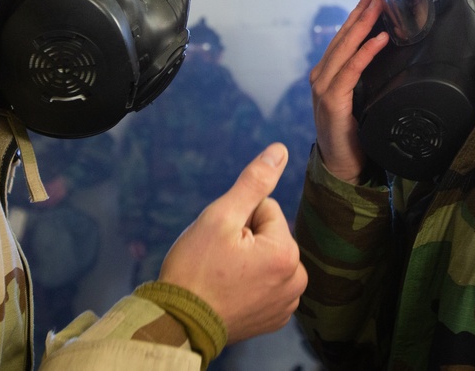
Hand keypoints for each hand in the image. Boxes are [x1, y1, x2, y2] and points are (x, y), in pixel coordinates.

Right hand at [158, 143, 306, 342]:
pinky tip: (228, 293)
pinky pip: (266, 283)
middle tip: (219, 260)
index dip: (238, 219)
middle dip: (244, 240)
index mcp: (286, 253)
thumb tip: (280, 150)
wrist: (178, 323)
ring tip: (222, 278)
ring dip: (246, 261)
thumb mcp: (221, 216)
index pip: (265, 209)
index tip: (221, 242)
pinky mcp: (275, 318)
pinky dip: (249, 284)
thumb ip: (254, 182)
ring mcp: (287, 303)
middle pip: (269, 235)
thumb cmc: (195, 269)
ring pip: (266, 258)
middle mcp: (296, 280)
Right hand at [309, 0, 388, 183]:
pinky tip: (379, 39)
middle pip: (343, 37)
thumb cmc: (355, 134)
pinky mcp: (331, 102)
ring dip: (363, 25)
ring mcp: (323, 88)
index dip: (358, 15)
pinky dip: (365, 53)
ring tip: (379, 6)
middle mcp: (321, 76)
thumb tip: (387, 53)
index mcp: (327, 74)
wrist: (343, 166)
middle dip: (361, 12)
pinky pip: (350, 72)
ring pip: (345, 49)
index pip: (344, 38)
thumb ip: (364, 78)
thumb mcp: (361, 99)